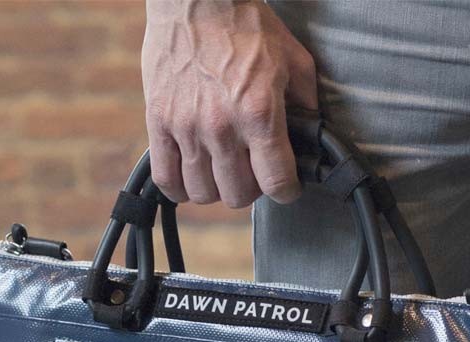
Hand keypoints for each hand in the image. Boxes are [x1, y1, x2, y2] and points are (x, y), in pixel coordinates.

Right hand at [142, 0, 317, 207]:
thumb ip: (305, 104)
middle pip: (238, 194)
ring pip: (202, 192)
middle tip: (252, 171)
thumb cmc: (245, 26)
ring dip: (216, 187)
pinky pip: (166, 179)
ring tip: (222, 170)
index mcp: (260, 112)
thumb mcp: (292, 59)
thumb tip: (310, 136)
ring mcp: (186, 127)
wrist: (196, 0)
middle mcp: (222, 126)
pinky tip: (190, 177)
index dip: (287, 190)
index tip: (285, 185)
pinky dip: (180, 188)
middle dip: (251, 188)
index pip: (277, 182)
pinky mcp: (158, 123)